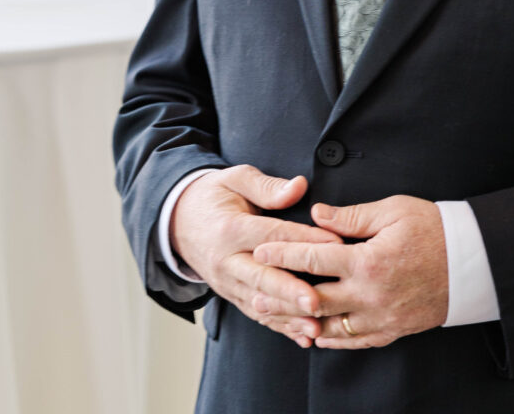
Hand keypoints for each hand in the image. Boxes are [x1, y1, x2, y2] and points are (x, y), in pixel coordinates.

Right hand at [170, 165, 341, 347]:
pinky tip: (303, 336)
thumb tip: (299, 186)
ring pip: (260, 303)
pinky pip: (256, 314)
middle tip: (317, 302)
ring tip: (317, 327)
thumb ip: (267, 186)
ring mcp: (226, 282)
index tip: (335, 245)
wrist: (178, 220)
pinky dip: (279, 327)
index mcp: (230, 228)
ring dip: (288, 317)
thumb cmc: (214, 195)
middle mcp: (226, 260)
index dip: (304, 240)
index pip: (272, 236)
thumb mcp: (235, 179)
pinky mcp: (230, 295)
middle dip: (291, 292)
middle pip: (262, 278)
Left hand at [253, 195, 447, 348]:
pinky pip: (356, 342)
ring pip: (331, 328)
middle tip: (255, 292)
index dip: (283, 254)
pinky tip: (315, 335)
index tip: (260, 250)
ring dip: (302, 323)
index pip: (314, 259)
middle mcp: (372, 295)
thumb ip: (351, 217)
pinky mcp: (394, 329)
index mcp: (369, 262)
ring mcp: (383, 317)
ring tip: (277, 318)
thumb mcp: (393, 211)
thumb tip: (317, 215)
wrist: (475, 262)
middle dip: (282, 296)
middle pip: (315, 301)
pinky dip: (332, 340)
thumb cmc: (434, 228)